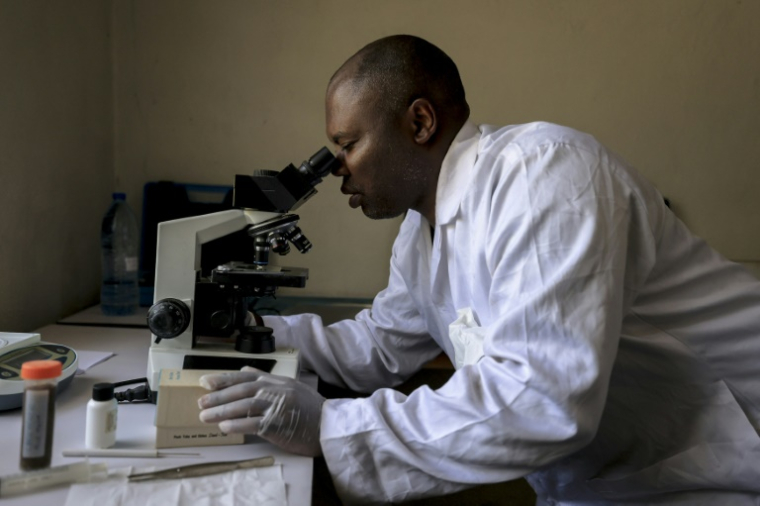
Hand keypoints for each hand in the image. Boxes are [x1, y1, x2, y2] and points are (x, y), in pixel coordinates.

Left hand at [198, 367, 324, 456]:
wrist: (330, 425)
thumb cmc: (310, 408)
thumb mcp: (291, 386)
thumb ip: (268, 379)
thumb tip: (246, 371)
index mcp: (277, 381)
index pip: (245, 377)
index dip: (224, 379)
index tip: (205, 381)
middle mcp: (276, 391)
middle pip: (241, 391)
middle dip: (218, 396)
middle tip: (200, 402)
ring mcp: (278, 407)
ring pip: (244, 406)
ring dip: (222, 411)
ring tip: (205, 417)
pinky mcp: (279, 425)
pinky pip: (254, 424)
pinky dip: (237, 425)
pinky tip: (224, 427)